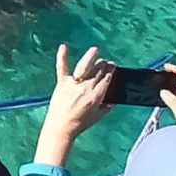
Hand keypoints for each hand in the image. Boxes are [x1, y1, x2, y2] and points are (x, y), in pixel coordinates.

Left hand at [34, 45, 113, 166]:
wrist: (61, 128)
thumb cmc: (80, 124)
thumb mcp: (98, 116)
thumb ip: (108, 106)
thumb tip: (115, 98)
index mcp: (96, 96)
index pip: (107, 78)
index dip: (111, 71)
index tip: (112, 67)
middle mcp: (86, 88)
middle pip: (99, 70)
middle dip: (104, 65)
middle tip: (104, 63)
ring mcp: (74, 85)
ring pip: (86, 66)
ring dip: (92, 57)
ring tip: (95, 50)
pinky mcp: (61, 83)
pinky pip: (62, 67)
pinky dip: (62, 56)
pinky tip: (64, 46)